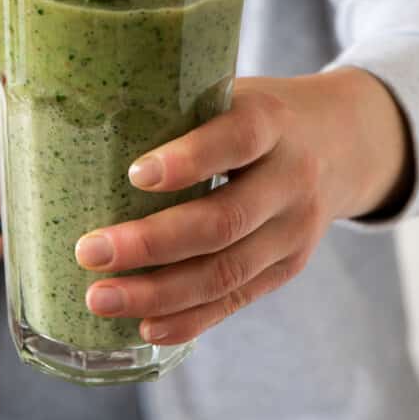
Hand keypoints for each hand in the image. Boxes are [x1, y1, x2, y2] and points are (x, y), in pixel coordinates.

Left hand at [75, 69, 412, 343]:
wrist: (343, 143)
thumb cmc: (259, 114)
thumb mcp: (233, 93)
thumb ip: (178, 107)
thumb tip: (75, 125)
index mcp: (272, 121)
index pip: (237, 139)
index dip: (189, 159)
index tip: (135, 174)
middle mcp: (291, 179)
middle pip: (224, 221)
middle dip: (151, 244)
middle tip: (89, 252)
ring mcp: (295, 231)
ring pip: (226, 272)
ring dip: (159, 293)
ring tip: (99, 298)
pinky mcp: (287, 267)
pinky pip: (237, 300)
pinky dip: (190, 319)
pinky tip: (146, 326)